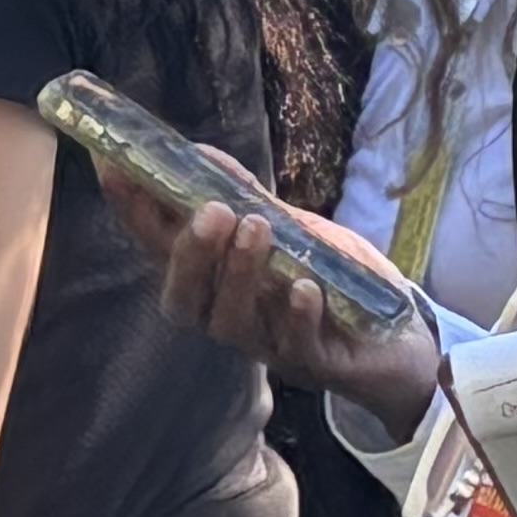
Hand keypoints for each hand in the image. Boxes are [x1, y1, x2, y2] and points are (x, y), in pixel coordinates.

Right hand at [94, 157, 448, 434]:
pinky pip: (295, 346)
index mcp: (215, 281)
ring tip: (258, 228)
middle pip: (183, 299)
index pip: (160, 247)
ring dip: (240, 274)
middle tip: (210, 212)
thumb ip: (247, 197)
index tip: (113, 167)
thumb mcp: (293, 226)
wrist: (403, 337)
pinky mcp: (314, 364)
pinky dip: (296, 316)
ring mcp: (269, 344)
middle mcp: (230, 316)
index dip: (133, 212)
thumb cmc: (337, 280)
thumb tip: (198, 152)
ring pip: (231, 322)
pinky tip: (306, 289)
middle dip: (188, 255)